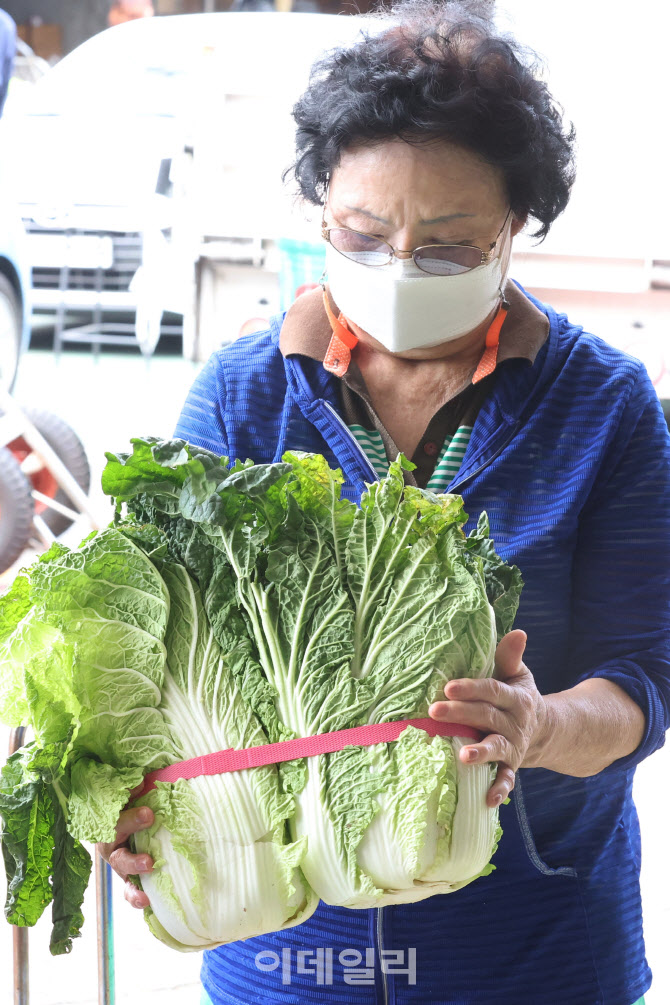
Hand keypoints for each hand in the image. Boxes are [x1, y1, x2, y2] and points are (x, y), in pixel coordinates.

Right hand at [96, 784, 154, 908]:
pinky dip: (136, 898)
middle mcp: (111, 848)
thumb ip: (131, 790)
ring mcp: (120, 865)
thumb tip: (141, 783)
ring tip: (148, 890)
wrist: (122, 819)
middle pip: (117, 856)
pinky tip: (148, 903)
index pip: (115, 824)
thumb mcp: (128, 794)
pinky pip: (130, 890)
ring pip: (123, 875)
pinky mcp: (130, 878)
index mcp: (108, 825)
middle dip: (132, 859)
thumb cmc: (129, 803)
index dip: (131, 820)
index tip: (149, 814)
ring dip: (135, 883)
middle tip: (149, 861)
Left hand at [428, 630, 546, 807]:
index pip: (491, 690)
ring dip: (481, 753)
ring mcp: (513, 746)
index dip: (471, 688)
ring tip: (463, 756)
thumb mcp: (518, 675)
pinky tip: (487, 800)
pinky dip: (499, 789)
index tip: (448, 686)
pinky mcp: (511, 766)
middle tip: (434, 711)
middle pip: (486, 717)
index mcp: (515, 697)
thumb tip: (517, 631)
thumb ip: (510, 657)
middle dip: (461, 714)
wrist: (544, 730)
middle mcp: (514, 722)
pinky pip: (507, 779)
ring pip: (497, 747)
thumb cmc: (516, 696)